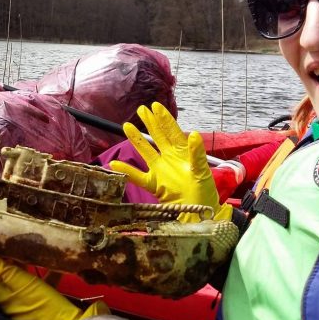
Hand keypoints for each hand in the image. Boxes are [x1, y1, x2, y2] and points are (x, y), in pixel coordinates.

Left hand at [0, 249, 107, 319]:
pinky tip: (50, 260)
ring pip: (18, 276)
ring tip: (20, 243)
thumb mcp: (20, 285)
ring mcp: (27, 299)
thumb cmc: (42, 308)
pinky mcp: (44, 301)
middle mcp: (10, 297)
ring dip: (18, 261)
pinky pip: (40, 281)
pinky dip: (43, 271)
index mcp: (1, 294)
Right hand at [109, 102, 231, 221]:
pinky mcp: (154, 184)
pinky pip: (137, 176)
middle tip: (141, 109)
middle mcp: (170, 158)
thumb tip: (192, 134)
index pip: (172, 131)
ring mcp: (160, 170)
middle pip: (158, 136)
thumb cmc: (204, 192)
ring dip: (136, 139)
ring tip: (126, 126)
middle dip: (150, 122)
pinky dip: (126, 170)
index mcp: (183, 153)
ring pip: (146, 151)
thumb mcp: (202, 171)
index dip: (164, 119)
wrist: (197, 213)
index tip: (156, 106)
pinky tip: (114, 164)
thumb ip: (196, 154)